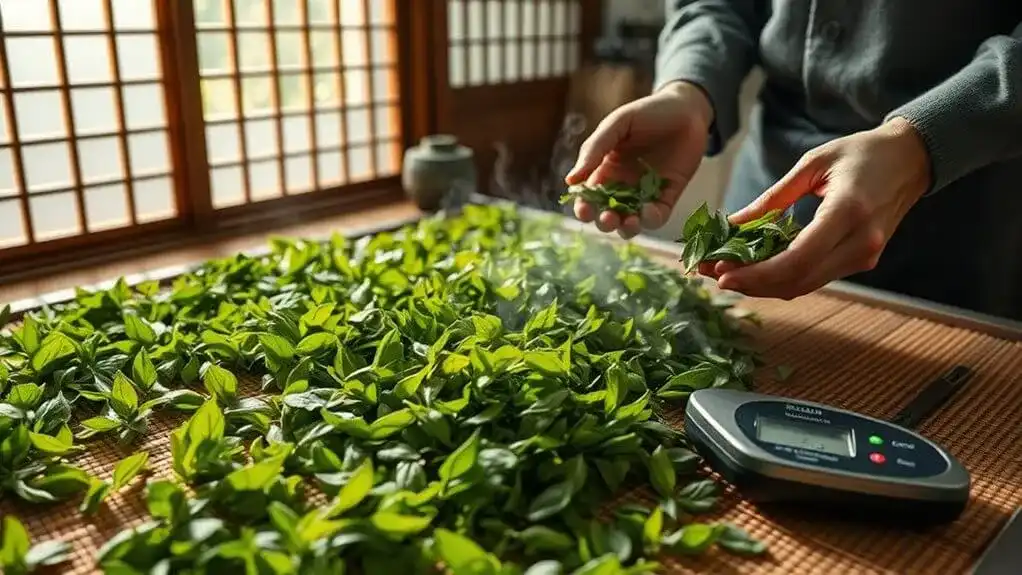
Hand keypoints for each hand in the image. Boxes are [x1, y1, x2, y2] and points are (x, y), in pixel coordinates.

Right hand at [565, 81, 713, 238]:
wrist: (687, 108)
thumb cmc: (648, 112)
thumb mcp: (617, 124)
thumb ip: (594, 150)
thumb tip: (570, 180)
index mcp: (604, 170)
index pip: (588, 197)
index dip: (583, 208)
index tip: (585, 209)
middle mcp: (622, 186)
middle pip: (606, 215)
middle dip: (604, 223)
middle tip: (609, 218)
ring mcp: (645, 194)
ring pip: (630, 223)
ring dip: (626, 228)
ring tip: (629, 221)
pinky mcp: (667, 196)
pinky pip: (657, 217)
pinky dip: (651, 220)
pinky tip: (649, 211)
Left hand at [701, 117, 931, 298]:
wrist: (912, 159)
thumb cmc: (861, 152)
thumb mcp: (812, 163)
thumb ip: (773, 198)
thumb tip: (732, 223)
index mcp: (848, 212)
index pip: (798, 259)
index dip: (757, 274)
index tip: (723, 273)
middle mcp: (861, 242)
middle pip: (798, 281)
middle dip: (752, 283)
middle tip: (714, 274)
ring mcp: (865, 256)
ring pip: (805, 285)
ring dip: (763, 285)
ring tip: (726, 273)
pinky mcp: (862, 261)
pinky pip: (815, 277)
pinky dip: (782, 278)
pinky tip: (755, 269)